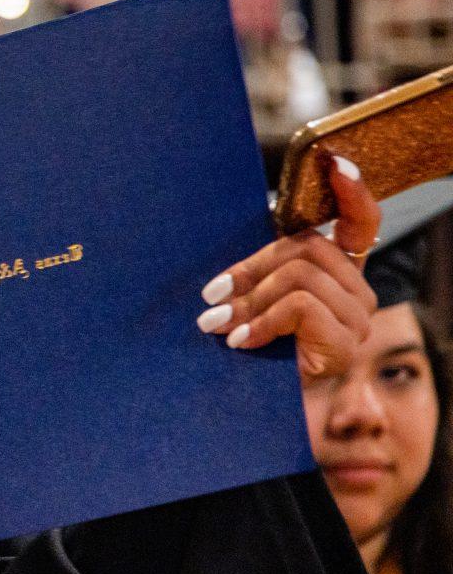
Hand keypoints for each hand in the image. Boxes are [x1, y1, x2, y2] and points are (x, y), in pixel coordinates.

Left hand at [196, 153, 378, 374]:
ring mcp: (357, 317)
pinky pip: (300, 306)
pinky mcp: (347, 342)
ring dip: (250, 299)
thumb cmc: (249, 345)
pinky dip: (262, 320)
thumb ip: (255, 267)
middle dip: (250, 267)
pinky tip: (241, 342)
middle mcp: (356, 290)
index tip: (335, 165)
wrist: (255, 408)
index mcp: (336, 271)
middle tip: (212, 296)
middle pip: (306, 247)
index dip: (353, 193)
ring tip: (219, 324)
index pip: (361, 223)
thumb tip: (235, 240)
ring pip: (299, 275)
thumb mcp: (248, 296)